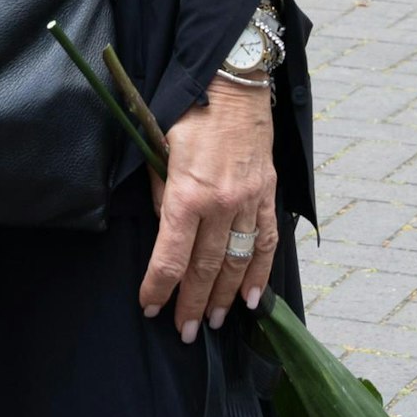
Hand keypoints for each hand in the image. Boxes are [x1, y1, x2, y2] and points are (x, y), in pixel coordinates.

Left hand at [139, 78, 276, 342]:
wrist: (233, 84)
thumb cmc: (188, 109)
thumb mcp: (158, 144)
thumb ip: (160, 188)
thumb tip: (161, 225)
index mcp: (187, 192)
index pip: (170, 254)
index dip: (159, 285)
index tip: (150, 306)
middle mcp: (220, 204)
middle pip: (204, 268)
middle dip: (191, 303)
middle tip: (183, 331)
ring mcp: (248, 203)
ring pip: (236, 263)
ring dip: (223, 296)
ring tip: (212, 321)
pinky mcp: (267, 196)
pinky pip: (265, 245)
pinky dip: (259, 275)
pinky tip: (251, 298)